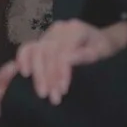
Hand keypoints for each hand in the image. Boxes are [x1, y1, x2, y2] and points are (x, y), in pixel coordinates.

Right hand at [1, 20, 125, 104]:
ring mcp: (49, 34)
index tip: (63, 90)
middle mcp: (59, 29)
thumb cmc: (103, 48)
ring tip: (42, 93)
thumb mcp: (102, 52)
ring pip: (35, 51)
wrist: (102, 40)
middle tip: (52, 98)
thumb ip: (85, 55)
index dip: (61, 71)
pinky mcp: (42, 41)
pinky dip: (22, 60)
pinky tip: (23, 74)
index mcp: (75, 29)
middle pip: (47, 52)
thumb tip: (68, 59)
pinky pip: (27, 48)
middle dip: (48, 77)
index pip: (62, 51)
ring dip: (37, 74)